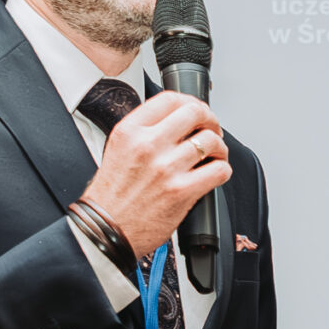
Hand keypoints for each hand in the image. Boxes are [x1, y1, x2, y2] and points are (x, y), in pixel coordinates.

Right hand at [77, 90, 230, 258]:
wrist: (105, 229)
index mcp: (130, 131)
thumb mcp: (117, 150)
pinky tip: (215, 172)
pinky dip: (223, 169)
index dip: (190, 101)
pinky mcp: (182, 191)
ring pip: (211, 141)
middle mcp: (148, 145)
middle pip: (195, 113)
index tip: (196, 110)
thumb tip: (173, 122)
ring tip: (215, 154)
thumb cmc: (110, 195)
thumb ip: (142, 132)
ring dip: (219, 147)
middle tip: (211, 129)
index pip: (170, 99)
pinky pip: (218, 170)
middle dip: (210, 119)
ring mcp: (166, 168)